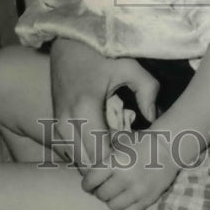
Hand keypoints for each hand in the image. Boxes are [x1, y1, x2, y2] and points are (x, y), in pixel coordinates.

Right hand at [49, 39, 158, 169]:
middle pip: (90, 165)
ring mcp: (58, 126)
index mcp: (85, 109)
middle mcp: (67, 122)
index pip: (102, 155)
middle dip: (110, 165)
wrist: (67, 44)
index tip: (136, 153)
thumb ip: (147, 90)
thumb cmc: (100, 54)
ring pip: (80, 162)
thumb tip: (153, 118)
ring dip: (99, 161)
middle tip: (129, 154)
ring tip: (118, 148)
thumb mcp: (129, 66)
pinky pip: (73, 153)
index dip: (121, 160)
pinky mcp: (56, 126)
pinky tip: (105, 142)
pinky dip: (89, 154)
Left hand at [81, 131, 178, 209]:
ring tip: (114, 193)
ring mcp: (137, 191)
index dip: (87, 183)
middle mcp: (126, 178)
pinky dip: (122, 208)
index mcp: (117, 162)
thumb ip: (105, 153)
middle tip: (102, 186)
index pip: (91, 180)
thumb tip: (88, 163)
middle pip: (101, 194)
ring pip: (112, 206)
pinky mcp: (147, 200)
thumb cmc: (142, 143)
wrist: (169, 149)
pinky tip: (123, 199)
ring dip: (110, 200)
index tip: (88, 183)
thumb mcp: (121, 142)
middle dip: (99, 191)